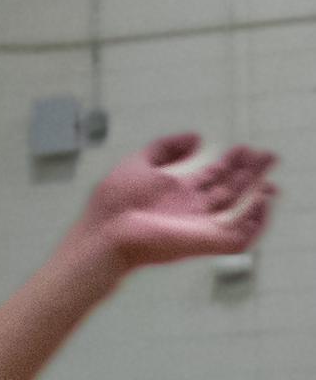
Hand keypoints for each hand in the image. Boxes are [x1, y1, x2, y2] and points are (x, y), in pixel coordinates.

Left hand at [74, 134, 275, 272]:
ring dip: (257, 193)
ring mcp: (203, 225)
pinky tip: (262, 202)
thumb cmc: (116, 199)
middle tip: (268, 156)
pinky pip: (242, 235)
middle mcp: (195, 208)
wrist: (108, 229)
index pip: (213, 176)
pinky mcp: (209, 242)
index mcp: (179, 192)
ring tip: (270, 177)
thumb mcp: (141, 163)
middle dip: (250, 173)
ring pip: (239, 208)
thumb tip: (198, 137)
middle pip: (230, 189)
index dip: (230, 162)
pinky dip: (256, 222)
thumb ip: (167, 149)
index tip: (244, 147)